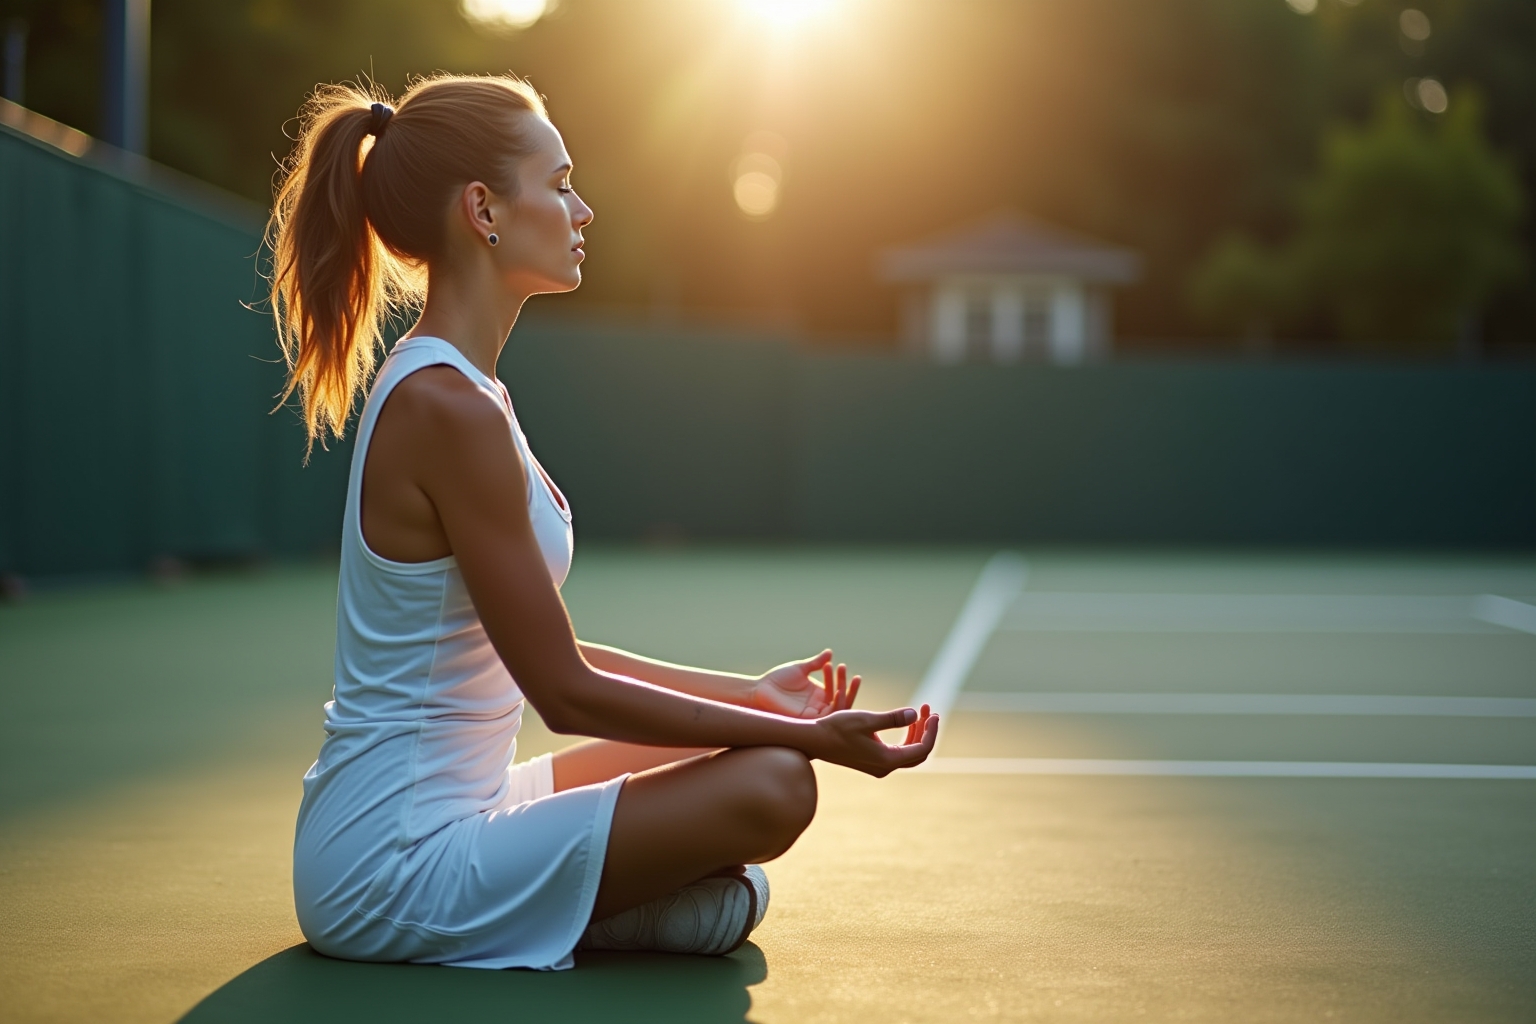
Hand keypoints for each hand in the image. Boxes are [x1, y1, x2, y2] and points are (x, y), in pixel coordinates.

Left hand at [751, 650, 860, 718]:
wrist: (760, 689)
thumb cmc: (777, 679)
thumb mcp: (800, 669)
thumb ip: (816, 663)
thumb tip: (830, 652)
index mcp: (818, 695)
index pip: (838, 690)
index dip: (842, 679)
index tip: (841, 665)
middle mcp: (818, 706)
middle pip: (841, 702)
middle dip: (848, 687)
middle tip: (848, 671)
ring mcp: (813, 715)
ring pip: (838, 710)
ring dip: (844, 695)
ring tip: (843, 679)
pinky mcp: (807, 721)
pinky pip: (827, 717)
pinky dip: (835, 706)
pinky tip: (837, 692)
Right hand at [809, 703, 937, 776]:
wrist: (814, 740)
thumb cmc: (837, 728)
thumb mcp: (866, 719)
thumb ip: (892, 718)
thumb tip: (914, 714)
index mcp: (887, 759)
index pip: (921, 749)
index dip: (931, 731)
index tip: (932, 712)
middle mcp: (885, 767)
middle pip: (918, 753)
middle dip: (926, 732)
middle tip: (928, 711)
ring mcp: (879, 766)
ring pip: (908, 752)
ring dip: (916, 733)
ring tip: (918, 712)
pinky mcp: (872, 761)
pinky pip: (897, 751)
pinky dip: (905, 737)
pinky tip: (904, 721)